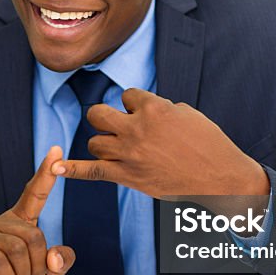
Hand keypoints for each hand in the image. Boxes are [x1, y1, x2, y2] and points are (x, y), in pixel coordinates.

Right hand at [0, 146, 75, 274]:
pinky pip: (1, 263)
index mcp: (18, 224)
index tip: (56, 152)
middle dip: (39, 265)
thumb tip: (57, 253)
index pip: (34, 194)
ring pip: (20, 249)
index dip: (46, 174)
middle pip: (35, 235)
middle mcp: (0, 224)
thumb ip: (59, 263)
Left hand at [52, 89, 269, 198]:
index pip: (127, 95)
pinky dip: (72, 170)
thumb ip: (159, 108)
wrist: (220, 179)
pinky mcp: (128, 176)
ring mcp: (129, 154)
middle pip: (99, 114)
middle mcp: (136, 129)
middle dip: (106, 117)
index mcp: (153, 108)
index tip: (148, 116)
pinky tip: (55, 167)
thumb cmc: (209, 143)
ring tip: (119, 149)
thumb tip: (141, 110)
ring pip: (95, 141)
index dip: (136, 105)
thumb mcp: (187, 113)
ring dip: (104, 142)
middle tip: (119, 126)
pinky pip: (92, 171)